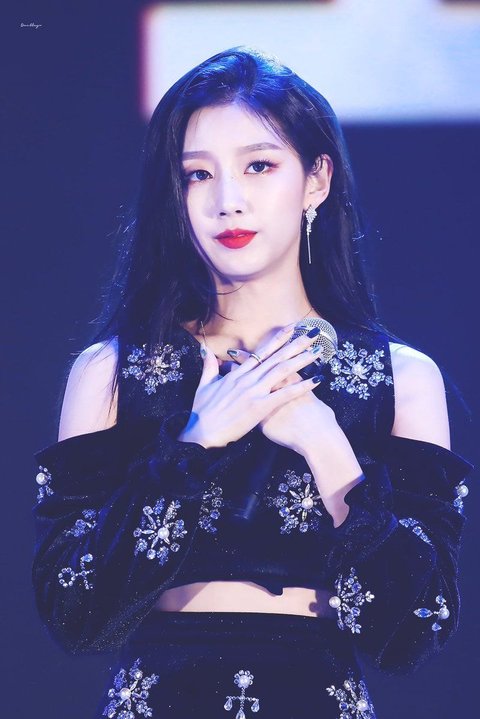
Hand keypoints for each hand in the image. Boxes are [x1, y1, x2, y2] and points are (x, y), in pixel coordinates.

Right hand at [178, 325, 324, 448]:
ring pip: (282, 371)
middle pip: (276, 357)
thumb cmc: (201, 413)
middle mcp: (247, 379)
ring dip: (302, 359)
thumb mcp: (204, 385)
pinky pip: (285, 395)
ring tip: (318, 351)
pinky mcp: (260, 407)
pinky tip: (316, 380)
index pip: (261, 352)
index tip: (291, 328)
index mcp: (236, 374)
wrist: (202, 433)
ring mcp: (254, 392)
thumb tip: (205, 349)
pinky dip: (301, 387)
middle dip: (296, 343)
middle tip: (313, 332)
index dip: (278, 339)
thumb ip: (209, 366)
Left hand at [227, 347, 363, 525]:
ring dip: (236, 375)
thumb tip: (312, 381)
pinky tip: (228, 394)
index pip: (269, 362)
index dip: (260, 354)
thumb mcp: (313, 397)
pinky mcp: (259, 413)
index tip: (254, 347)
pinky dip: (235, 396)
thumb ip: (307, 388)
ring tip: (226, 369)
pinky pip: (242, 400)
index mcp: (286, 379)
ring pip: (245, 383)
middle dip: (243, 360)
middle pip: (255, 369)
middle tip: (232, 351)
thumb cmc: (319, 418)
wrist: (315, 434)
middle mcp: (272, 385)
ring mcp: (264, 398)